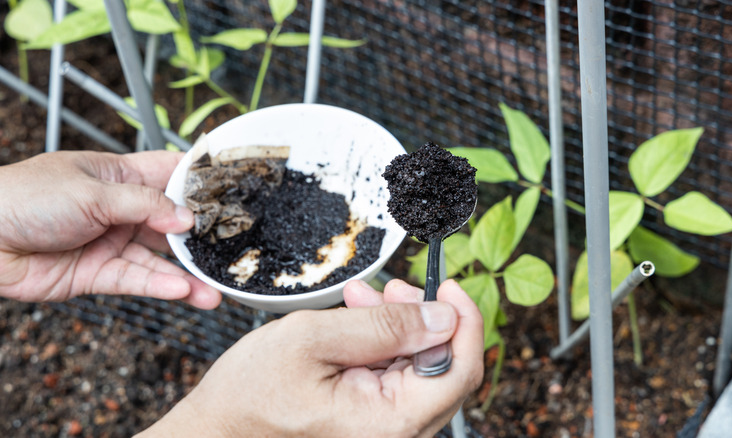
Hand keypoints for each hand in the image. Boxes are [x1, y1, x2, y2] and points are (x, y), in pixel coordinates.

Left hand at [0, 150, 220, 308]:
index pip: (169, 174)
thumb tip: (186, 218)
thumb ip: (144, 205)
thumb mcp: (92, 192)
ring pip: (158, 259)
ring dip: (186, 274)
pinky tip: (182, 291)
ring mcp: (111, 243)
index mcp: (118, 176)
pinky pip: (137, 280)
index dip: (199, 182)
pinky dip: (160, 286)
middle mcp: (120, 210)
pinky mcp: (98, 274)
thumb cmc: (25, 197)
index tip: (232, 191)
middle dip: (200, 237)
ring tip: (214, 289)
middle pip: (171, 222)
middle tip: (231, 249)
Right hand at [138, 279, 483, 436]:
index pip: (460, 370)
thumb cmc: (250, 395)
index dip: (464, 320)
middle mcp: (395, 436)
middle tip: (391, 286)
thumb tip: (443, 317)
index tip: (448, 286)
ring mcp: (383, 434)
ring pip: (420, 372)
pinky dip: (384, 348)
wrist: (215, 433)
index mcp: (389, 423)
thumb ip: (384, 326)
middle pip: (444, 369)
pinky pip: (396, 383)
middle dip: (423, 318)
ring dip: (399, 328)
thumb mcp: (314, 339)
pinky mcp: (371, 427)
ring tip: (363, 300)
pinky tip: (357, 323)